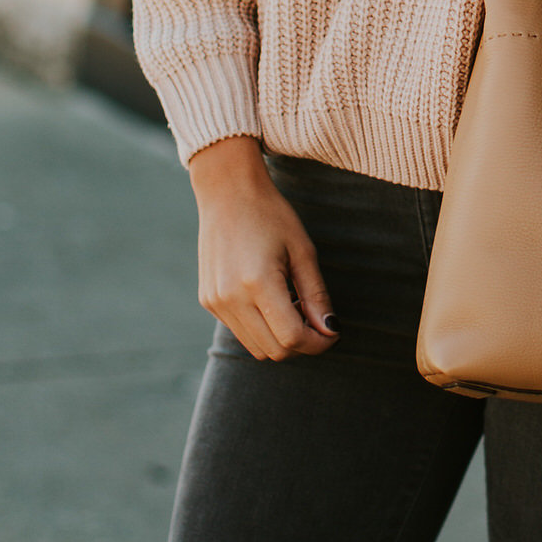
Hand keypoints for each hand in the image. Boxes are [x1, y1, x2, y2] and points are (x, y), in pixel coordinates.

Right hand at [187, 136, 337, 360]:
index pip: (292, 338)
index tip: (333, 331)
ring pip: (256, 347)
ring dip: (281, 338)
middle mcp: (231, 298)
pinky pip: (241, 332)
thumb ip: (316, 295)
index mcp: (258, 283)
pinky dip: (262, 328)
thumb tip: (330, 330)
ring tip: (294, 305)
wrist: (227, 192)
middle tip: (317, 318)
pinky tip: (273, 300)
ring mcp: (215, 302)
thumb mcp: (303, 251)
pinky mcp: (208, 301)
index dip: (318, 343)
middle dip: (302, 343)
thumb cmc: (270, 215)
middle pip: (274, 350)